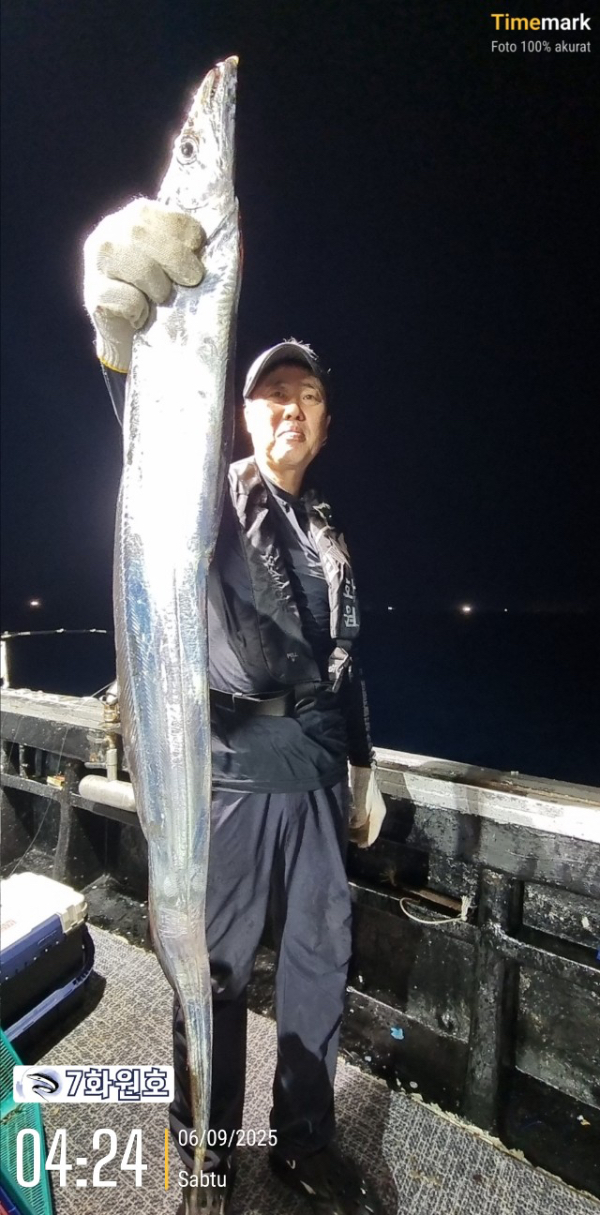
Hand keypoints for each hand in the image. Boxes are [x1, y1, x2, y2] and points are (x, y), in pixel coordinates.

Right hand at [83, 198, 205, 371]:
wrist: (135, 338)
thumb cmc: (165, 296)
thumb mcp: (180, 265)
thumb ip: (191, 247)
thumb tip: (218, 237)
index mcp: (135, 217)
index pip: (161, 213)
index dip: (186, 234)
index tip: (197, 254)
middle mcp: (109, 232)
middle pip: (142, 233)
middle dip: (176, 259)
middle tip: (191, 281)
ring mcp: (95, 263)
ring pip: (136, 265)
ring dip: (159, 286)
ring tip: (160, 299)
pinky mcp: (92, 295)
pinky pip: (127, 299)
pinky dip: (141, 311)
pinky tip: (139, 315)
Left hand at [348, 764, 385, 847]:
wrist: (361, 767)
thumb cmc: (363, 786)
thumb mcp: (361, 803)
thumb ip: (359, 818)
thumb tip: (356, 828)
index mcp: (379, 814)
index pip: (374, 833)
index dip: (365, 841)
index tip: (357, 846)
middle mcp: (377, 811)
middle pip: (370, 829)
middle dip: (360, 835)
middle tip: (347, 838)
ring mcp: (372, 806)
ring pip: (365, 823)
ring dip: (357, 828)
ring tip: (346, 830)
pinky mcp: (365, 801)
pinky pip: (361, 816)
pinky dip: (355, 820)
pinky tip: (347, 820)